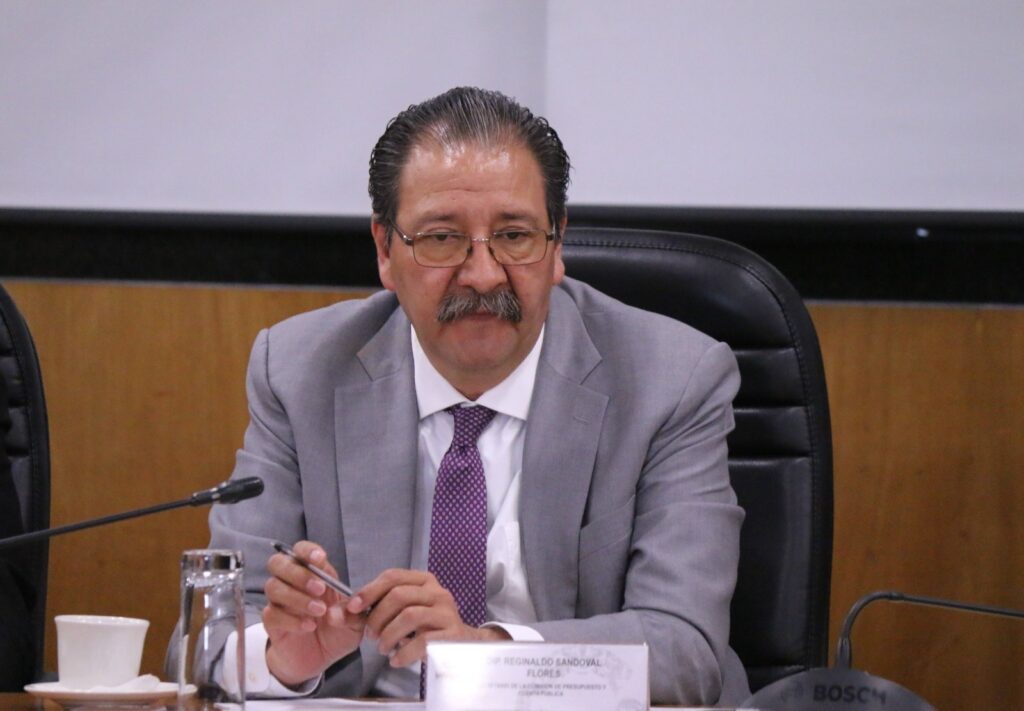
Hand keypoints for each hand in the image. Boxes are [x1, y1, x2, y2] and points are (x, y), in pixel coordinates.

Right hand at [263, 541, 365, 686]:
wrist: (320, 659)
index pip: (301, 550)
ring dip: (297, 597)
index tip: (320, 559)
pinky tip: (308, 626)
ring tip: (319, 612)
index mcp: (314, 574)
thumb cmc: (337, 631)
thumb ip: (352, 614)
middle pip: (279, 563)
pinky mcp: (272, 622)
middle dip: (299, 573)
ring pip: (273, 587)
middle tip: (320, 589)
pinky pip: (272, 613)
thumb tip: (334, 612)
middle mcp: (292, 583)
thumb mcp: (355, 623)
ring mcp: (279, 601)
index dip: (308, 551)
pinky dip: (291, 619)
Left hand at [348, 569, 509, 667]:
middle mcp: (437, 592)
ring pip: (410, 616)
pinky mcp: (452, 634)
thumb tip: (342, 612)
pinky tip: (396, 660)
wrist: (464, 646)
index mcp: (423, 581)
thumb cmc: (428, 627)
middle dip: (377, 617)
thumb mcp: (404, 612)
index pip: (393, 576)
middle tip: (370, 635)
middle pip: (399, 595)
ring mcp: (447, 612)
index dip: (369, 590)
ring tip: (382, 648)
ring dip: (388, 635)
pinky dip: (403, 653)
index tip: (353, 607)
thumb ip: (376, 610)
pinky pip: (422, 641)